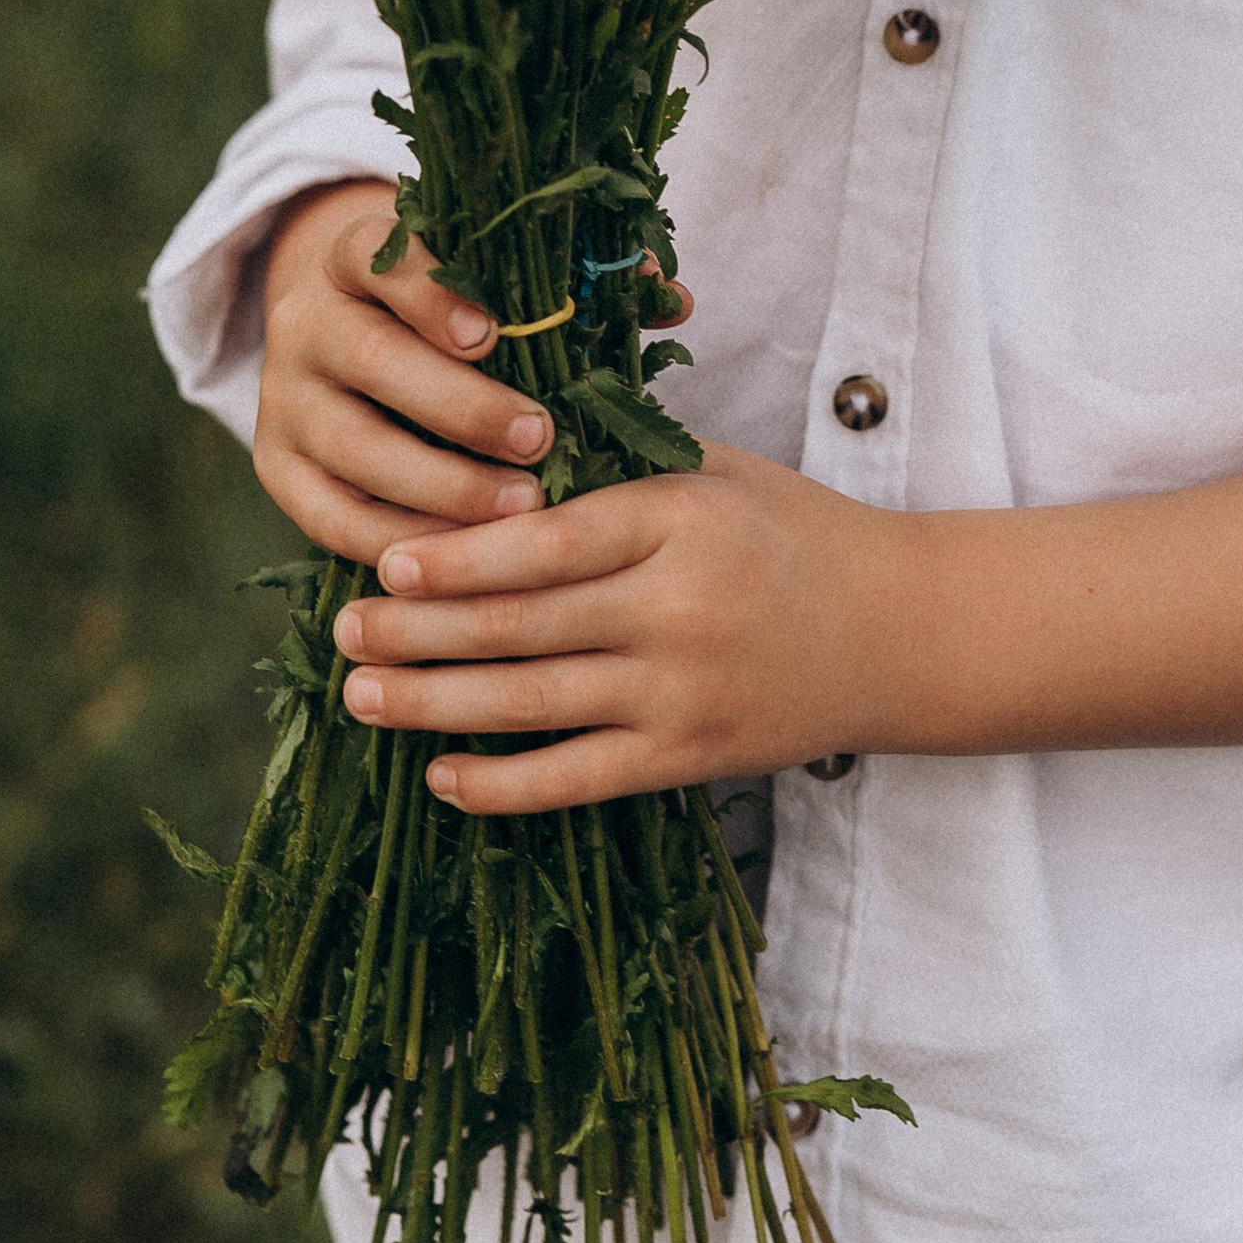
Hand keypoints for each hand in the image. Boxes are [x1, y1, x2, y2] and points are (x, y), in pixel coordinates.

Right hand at [251, 181, 691, 570]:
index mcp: (356, 260)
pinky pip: (330, 516)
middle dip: (458, 405)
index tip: (494, 333)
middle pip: (370, 359)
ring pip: (351, 446)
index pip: (380, 258)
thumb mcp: (491, 284)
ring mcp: (285, 400)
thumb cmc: (451, 316)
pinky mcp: (277, 469)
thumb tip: (671, 298)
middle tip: (538, 439)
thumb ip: (575, 288)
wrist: (338, 342)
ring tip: (520, 512)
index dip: (432, 294)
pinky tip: (466, 561)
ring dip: (438, 486)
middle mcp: (310, 323)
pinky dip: (398, 540)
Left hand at [331, 445, 913, 812]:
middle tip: (341, 630)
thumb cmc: (795, 534)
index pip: (551, 541)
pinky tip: (440, 775)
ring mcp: (682, 692)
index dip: (462, 556)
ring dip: (435, 703)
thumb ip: (618, 467)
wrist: (900, 630)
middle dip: (420, 631)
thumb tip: (491, 459)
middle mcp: (677, 608)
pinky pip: (578, 778)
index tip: (387, 561)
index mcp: (680, 520)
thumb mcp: (718, 472)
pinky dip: (503, 783)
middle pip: (523, 624)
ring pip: (534, 703)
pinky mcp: (690, 759)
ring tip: (362, 694)